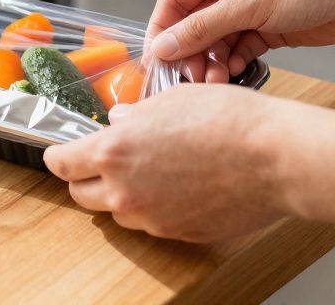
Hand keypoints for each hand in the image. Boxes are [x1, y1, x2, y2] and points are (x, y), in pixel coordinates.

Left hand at [44, 82, 305, 240]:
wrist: (275, 158)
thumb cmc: (229, 120)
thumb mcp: (172, 99)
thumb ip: (136, 114)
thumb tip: (121, 120)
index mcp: (114, 151)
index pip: (61, 164)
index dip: (59, 156)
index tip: (62, 152)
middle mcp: (124, 191)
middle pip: (81, 194)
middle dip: (86, 178)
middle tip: (103, 161)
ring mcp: (151, 218)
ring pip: (117, 212)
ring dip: (122, 194)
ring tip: (152, 169)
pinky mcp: (177, 234)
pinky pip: (152, 222)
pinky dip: (155, 206)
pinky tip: (180, 184)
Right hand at [145, 0, 334, 81]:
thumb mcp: (248, 5)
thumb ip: (202, 29)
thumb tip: (163, 47)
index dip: (161, 29)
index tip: (156, 59)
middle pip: (193, 24)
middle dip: (189, 52)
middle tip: (190, 78)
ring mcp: (249, 8)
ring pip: (216, 41)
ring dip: (211, 62)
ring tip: (214, 81)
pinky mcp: (268, 28)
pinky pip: (238, 49)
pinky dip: (233, 63)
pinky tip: (233, 74)